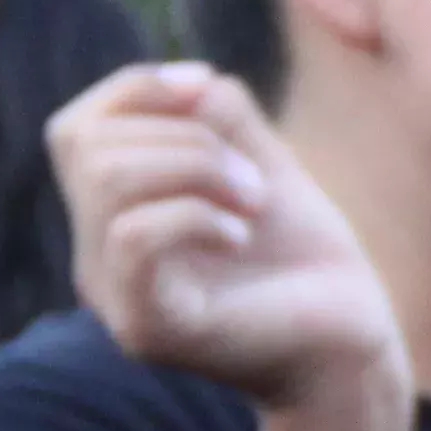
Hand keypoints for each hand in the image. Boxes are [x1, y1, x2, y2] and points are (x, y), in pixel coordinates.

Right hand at [52, 63, 403, 410]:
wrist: (354, 349)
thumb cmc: (309, 265)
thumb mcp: (265, 171)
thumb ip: (223, 121)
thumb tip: (190, 81)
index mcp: (114, 219)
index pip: (76, 130)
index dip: (135, 90)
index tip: (209, 91)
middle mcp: (98, 259)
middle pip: (89, 144)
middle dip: (185, 134)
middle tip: (255, 182)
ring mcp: (115, 297)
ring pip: (109, 180)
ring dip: (198, 167)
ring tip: (255, 204)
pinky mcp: (148, 328)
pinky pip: (135, 237)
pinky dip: (198, 214)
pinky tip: (243, 236)